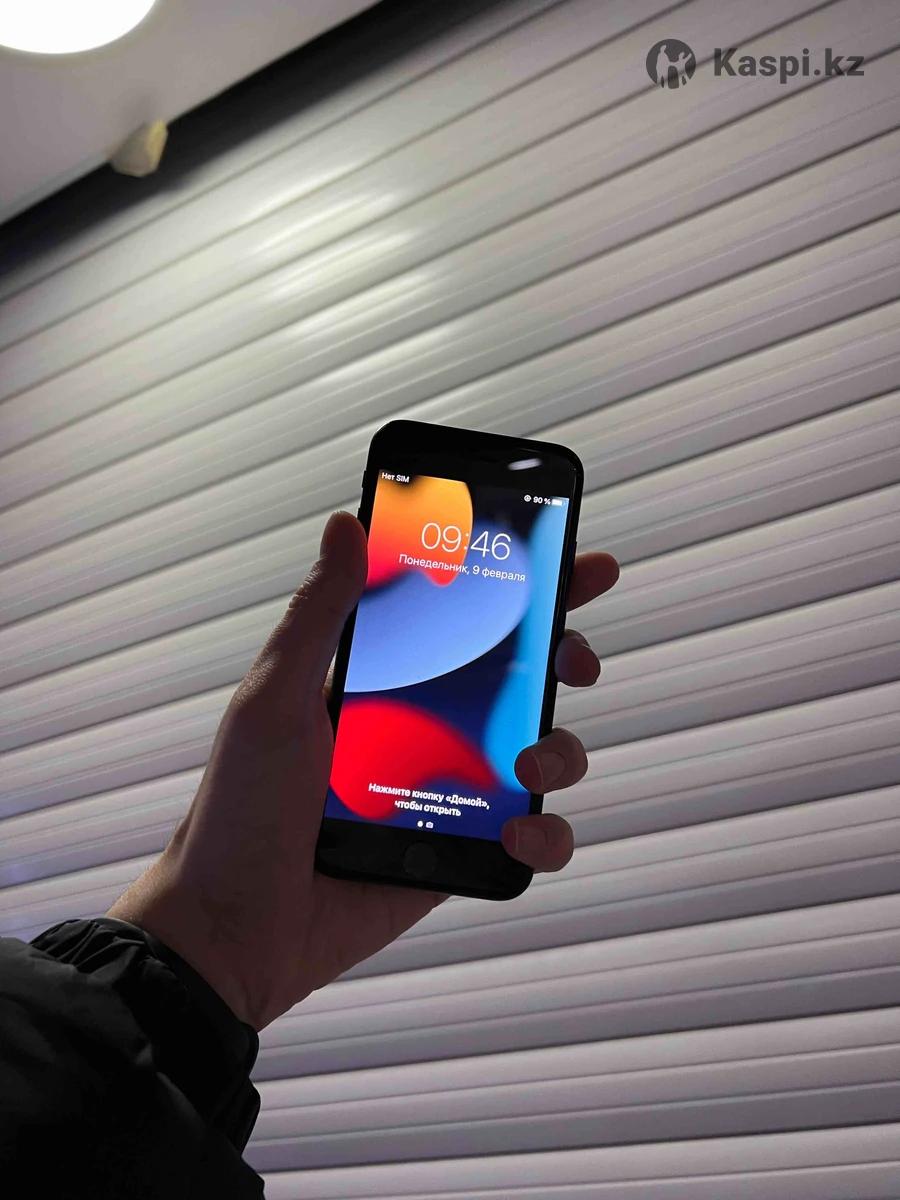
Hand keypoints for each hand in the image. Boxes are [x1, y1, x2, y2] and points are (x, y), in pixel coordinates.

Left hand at [108, 512, 618, 1029]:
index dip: (525, 587)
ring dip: (561, 748)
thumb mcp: (275, 697)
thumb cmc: (240, 807)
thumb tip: (347, 523)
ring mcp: (450, 790)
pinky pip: (532, 835)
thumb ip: (320, 613)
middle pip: (522, 676)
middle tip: (572, 657)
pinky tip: (519, 835)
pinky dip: (546, 834)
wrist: (237, 925)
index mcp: (386, 679)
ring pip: (543, 751)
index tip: (576, 559)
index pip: (465, 617)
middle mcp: (427, 726)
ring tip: (530, 765)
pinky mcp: (462, 850)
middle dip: (566, 656)